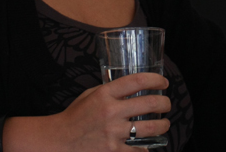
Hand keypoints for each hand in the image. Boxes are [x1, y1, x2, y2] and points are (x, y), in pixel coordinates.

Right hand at [51, 72, 170, 149]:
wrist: (58, 141)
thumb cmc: (75, 116)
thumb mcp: (90, 95)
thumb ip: (110, 91)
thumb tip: (132, 87)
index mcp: (105, 94)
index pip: (137, 81)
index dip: (155, 79)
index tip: (163, 82)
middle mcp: (111, 112)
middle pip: (149, 103)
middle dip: (165, 102)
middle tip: (167, 104)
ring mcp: (113, 133)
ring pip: (150, 127)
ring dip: (163, 125)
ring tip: (165, 124)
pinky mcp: (113, 151)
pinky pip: (139, 150)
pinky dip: (146, 148)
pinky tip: (148, 145)